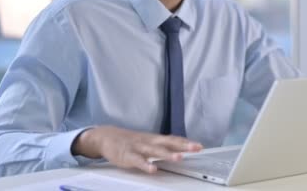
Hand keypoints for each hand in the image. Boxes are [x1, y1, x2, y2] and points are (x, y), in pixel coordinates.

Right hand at [71, 126, 202, 172]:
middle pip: (168, 143)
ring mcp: (139, 148)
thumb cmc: (130, 141)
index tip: (199, 146)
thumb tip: (179, 150)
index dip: (186, 143)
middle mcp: (149, 141)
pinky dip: (146, 165)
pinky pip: (138, 161)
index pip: (174, 140)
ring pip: (155, 151)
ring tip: (179, 158)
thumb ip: (161, 147)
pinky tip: (153, 170)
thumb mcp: (148, 142)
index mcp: (154, 139)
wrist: (107, 136)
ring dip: (167, 154)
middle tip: (196, 148)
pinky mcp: (128, 155)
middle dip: (183, 146)